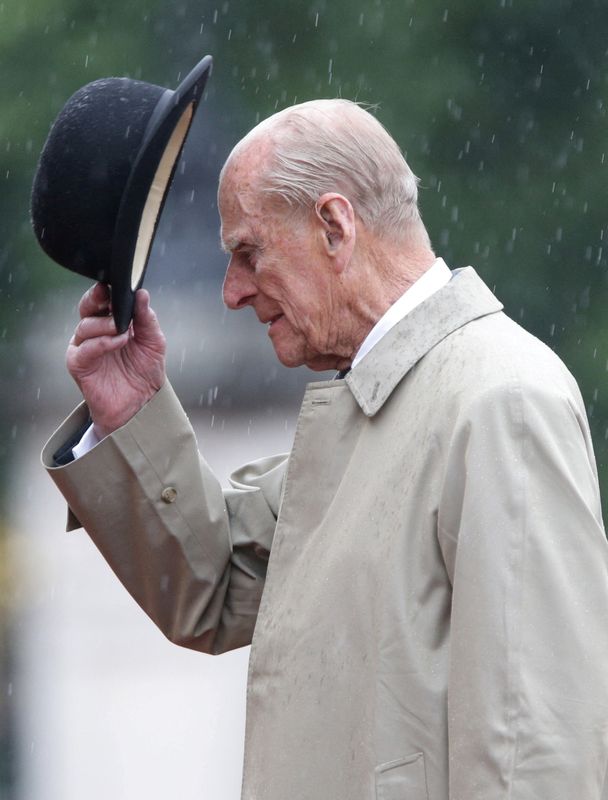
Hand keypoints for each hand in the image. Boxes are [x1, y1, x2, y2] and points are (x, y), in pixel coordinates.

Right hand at [67, 283, 166, 436]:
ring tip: (124, 331)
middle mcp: (94, 332)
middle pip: (87, 307)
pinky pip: (85, 348)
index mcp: (110, 322)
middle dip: (97, 298)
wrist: (141, 404)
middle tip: (109, 295)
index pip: (103, 299)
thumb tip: (142, 294)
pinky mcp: (78, 364)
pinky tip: (117, 342)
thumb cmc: (145, 371)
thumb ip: (147, 318)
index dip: (108, 290)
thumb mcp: (153, 341)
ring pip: (86, 326)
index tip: (119, 283)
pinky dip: (102, 342)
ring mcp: (84, 347)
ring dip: (106, 325)